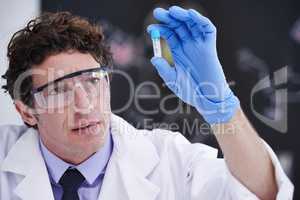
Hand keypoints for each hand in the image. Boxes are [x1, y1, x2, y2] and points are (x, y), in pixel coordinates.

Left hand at [147, 6, 239, 123]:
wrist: (207, 99)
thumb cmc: (190, 91)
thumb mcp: (173, 80)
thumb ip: (163, 70)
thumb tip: (153, 58)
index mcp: (178, 51)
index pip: (169, 34)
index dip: (160, 29)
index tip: (149, 29)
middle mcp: (188, 45)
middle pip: (179, 26)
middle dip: (168, 18)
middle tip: (158, 12)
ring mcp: (199, 44)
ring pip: (192, 24)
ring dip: (183, 16)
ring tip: (172, 11)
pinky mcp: (210, 47)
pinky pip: (208, 29)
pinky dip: (200, 20)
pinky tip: (191, 15)